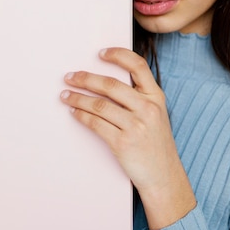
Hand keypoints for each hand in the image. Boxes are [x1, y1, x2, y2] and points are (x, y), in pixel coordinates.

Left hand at [60, 48, 195, 228]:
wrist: (163, 175)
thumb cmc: (156, 144)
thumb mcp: (157, 115)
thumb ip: (140, 97)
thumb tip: (108, 82)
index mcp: (156, 97)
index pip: (138, 66)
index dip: (118, 56)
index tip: (101, 54)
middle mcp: (147, 108)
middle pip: (111, 85)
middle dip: (86, 79)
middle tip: (70, 77)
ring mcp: (136, 126)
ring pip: (99, 105)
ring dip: (78, 98)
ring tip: (66, 95)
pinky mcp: (122, 143)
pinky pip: (96, 124)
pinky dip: (81, 116)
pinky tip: (74, 112)